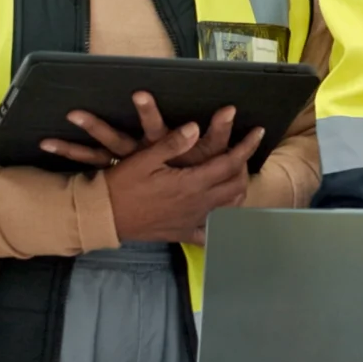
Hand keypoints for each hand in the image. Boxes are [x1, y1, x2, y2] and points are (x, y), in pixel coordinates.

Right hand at [44, 92, 262, 244]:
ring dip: (237, 190)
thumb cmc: (121, 185)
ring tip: (235, 175)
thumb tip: (196, 127)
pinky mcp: (181, 233)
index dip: (246, 146)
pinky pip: (209, 234)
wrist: (104, 217)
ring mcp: (191, 221)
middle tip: (242, 151)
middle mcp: (197, 204)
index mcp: (191, 183)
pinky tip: (223, 218)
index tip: (258, 132)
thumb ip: (172, 143)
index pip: (229, 163)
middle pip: (235, 186)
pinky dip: (221, 225)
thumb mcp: (144, 159)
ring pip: (228, 208)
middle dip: (244, 167)